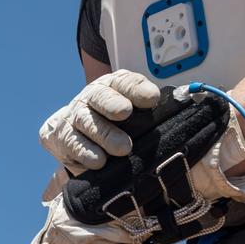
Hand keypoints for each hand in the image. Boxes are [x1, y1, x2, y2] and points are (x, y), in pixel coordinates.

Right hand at [39, 70, 160, 174]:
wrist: (74, 132)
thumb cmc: (114, 122)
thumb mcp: (134, 112)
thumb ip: (153, 109)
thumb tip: (182, 103)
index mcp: (113, 86)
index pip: (125, 82)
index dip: (137, 89)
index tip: (152, 99)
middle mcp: (92, 97)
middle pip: (100, 96)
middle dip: (113, 103)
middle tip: (125, 112)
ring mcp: (75, 116)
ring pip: (87, 121)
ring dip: (104, 134)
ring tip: (123, 148)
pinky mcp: (62, 137)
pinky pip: (72, 143)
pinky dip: (86, 152)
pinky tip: (99, 161)